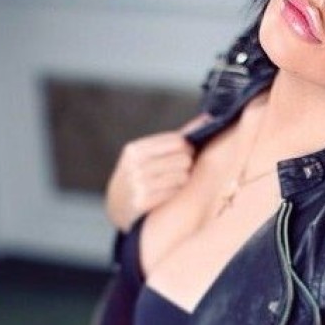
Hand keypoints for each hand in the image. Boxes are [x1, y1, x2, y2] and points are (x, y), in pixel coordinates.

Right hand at [105, 113, 209, 230]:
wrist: (117, 207)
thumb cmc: (140, 175)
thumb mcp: (146, 155)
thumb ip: (175, 138)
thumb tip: (207, 118)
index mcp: (135, 150)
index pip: (177, 141)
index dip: (188, 147)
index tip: (187, 154)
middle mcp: (135, 165)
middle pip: (183, 159)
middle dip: (186, 165)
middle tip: (180, 170)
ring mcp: (138, 184)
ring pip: (182, 176)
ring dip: (183, 180)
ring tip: (174, 183)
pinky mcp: (143, 202)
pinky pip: (175, 192)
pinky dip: (176, 193)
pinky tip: (169, 194)